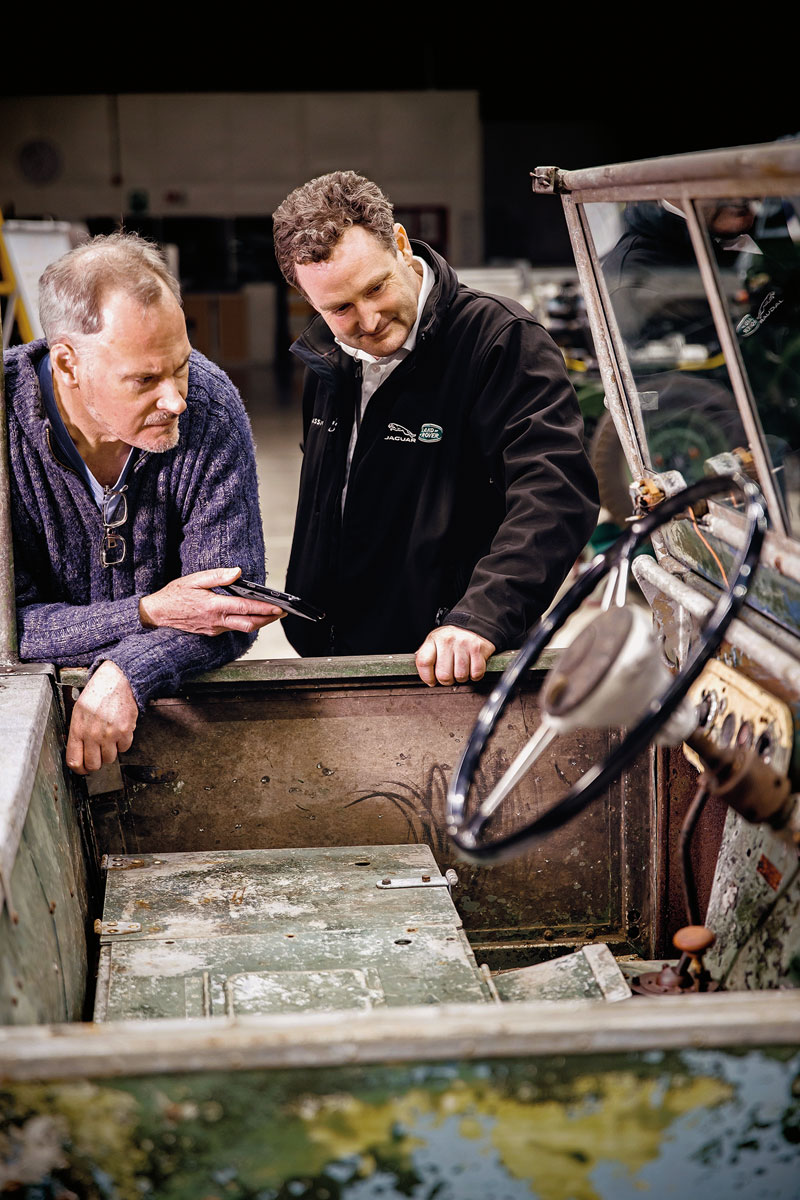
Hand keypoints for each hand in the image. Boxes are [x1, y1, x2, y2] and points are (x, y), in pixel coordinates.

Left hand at [66, 660, 138, 774]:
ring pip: (110, 759)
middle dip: (95, 763)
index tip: (82, 769)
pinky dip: (122, 744)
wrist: (116, 681)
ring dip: (109, 753)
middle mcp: (93, 735)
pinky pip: (124, 749)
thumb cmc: (97, 695)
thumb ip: (77, 733)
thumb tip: (78, 754)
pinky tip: (118, 732)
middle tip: (97, 756)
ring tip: (108, 740)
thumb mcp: (78, 712)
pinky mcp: (125, 731)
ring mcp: (110, 734)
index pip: (74, 762)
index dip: (79, 769)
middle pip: (94, 765)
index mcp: (78, 730)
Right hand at [139, 567, 284, 635]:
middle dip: (268, 619)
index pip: (245, 608)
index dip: (264, 609)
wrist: (157, 614)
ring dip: (258, 622)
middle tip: (281, 614)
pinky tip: (250, 616)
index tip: (278, 608)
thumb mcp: (194, 579)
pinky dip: (245, 623)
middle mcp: (216, 621)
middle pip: (249, 624)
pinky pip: (232, 629)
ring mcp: (214, 629)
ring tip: (271, 615)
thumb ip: (217, 576)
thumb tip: (237, 572)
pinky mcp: (212, 632)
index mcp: (213, 606)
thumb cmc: (174, 595)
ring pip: (242, 628)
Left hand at [415, 625, 495, 686]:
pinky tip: (472, 668)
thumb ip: (427, 657)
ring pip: (460, 676)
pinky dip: (474, 675)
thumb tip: (426, 677)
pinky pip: (476, 673)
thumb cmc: (451, 638)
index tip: (431, 681)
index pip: (424, 662)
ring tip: (461, 669)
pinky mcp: (478, 649)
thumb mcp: (434, 642)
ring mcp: (464, 644)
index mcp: (434, 640)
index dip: (427, 677)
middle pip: (443, 675)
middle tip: (450, 675)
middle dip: (447, 681)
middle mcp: (448, 641)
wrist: (471, 624)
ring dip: (461, 678)